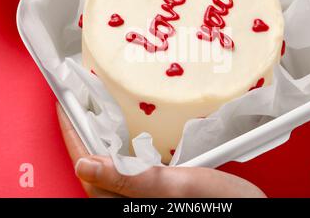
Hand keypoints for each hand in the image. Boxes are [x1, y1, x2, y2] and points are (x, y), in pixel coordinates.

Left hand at [57, 103, 265, 197]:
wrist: (246, 210)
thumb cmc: (219, 204)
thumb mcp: (176, 188)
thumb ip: (131, 179)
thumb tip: (84, 165)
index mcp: (126, 202)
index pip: (87, 165)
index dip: (72, 133)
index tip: (62, 105)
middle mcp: (128, 201)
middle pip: (95, 165)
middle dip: (83, 133)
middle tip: (79, 102)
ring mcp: (141, 197)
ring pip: (111, 165)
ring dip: (101, 137)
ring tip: (96, 111)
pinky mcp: (154, 191)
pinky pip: (128, 166)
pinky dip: (122, 146)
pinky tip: (127, 133)